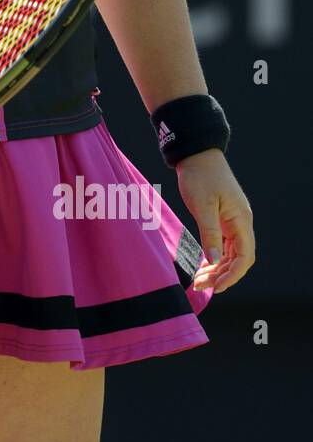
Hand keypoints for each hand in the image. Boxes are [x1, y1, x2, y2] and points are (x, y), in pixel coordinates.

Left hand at [175, 149, 255, 293]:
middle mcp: (240, 223)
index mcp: (241, 220)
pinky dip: (214, 257)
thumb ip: (209, 233)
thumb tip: (215, 260)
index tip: (217, 287)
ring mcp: (232, 221)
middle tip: (201, 286)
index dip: (233, 274)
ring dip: (217, 268)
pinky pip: (222, 244)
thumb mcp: (202, 205)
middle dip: (222, 275)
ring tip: (199, 280)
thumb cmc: (200, 176)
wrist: (196, 155)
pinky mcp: (222, 219)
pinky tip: (203, 267)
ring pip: (230, 253)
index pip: (245, 256)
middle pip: (238, 258)